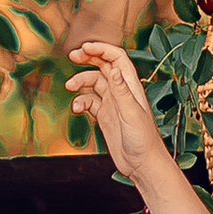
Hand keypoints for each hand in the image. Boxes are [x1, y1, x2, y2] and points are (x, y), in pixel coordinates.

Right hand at [67, 37, 168, 186]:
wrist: (142, 165)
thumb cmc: (143, 140)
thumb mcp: (131, 114)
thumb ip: (121, 92)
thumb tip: (113, 69)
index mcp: (131, 86)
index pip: (117, 58)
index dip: (101, 49)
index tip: (84, 48)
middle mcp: (121, 91)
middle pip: (104, 65)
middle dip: (88, 58)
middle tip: (72, 56)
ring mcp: (112, 103)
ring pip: (93, 82)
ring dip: (80, 81)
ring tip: (69, 87)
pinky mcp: (104, 116)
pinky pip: (89, 101)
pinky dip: (80, 101)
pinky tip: (76, 109)